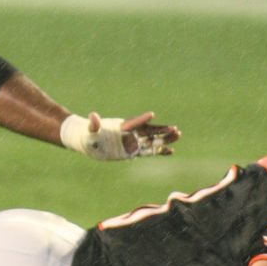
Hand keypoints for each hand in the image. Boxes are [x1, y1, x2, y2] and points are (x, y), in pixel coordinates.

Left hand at [60, 112, 180, 160]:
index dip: (142, 119)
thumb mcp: (90, 130)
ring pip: (152, 140)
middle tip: (175, 129)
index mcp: (121, 127)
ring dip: (164, 138)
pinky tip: (171, 151)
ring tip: (178, 135)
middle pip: (149, 131)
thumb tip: (93, 116)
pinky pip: (149, 151)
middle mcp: (129, 134)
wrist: (88, 141)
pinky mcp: (133, 151)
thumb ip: (93, 124)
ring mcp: (132, 142)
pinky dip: (160, 151)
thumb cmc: (88, 134)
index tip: (151, 114)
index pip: (133, 123)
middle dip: (162, 130)